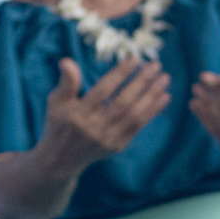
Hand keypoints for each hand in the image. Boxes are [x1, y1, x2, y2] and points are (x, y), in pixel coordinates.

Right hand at [36, 56, 171, 173]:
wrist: (60, 160)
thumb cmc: (58, 124)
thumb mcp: (55, 101)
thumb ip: (66, 82)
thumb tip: (68, 61)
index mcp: (78, 114)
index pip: (103, 90)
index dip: (120, 74)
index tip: (134, 59)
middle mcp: (94, 128)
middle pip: (123, 102)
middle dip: (141, 82)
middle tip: (155, 65)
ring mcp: (108, 139)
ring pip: (135, 115)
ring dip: (151, 95)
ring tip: (164, 78)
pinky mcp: (118, 146)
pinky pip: (138, 126)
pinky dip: (152, 111)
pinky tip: (163, 98)